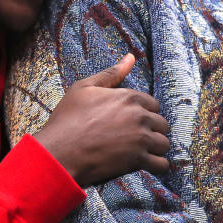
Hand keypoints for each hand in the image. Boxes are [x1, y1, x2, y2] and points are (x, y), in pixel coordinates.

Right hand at [33, 54, 169, 186]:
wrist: (59, 151)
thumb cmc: (68, 119)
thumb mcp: (84, 88)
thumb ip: (111, 73)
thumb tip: (131, 57)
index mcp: (129, 97)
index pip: (153, 105)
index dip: (144, 113)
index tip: (132, 122)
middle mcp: (139, 116)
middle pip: (162, 124)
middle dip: (152, 131)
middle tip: (136, 138)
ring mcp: (140, 139)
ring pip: (164, 144)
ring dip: (156, 148)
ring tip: (141, 152)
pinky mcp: (138, 160)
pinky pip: (162, 164)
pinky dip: (157, 166)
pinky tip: (146, 165)